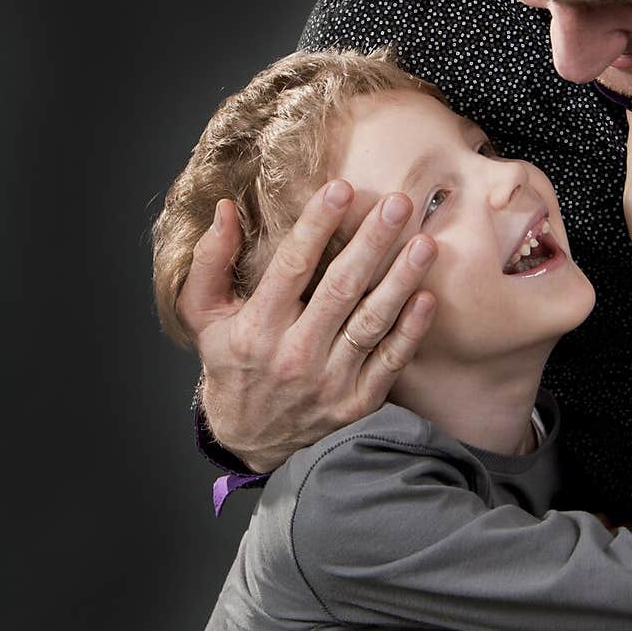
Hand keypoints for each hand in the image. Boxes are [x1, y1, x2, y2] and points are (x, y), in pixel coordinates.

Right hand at [177, 181, 437, 471]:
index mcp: (256, 329)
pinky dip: (411, 331)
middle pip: (340, 289)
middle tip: (399, 204)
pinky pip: (390, 362)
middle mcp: (294, 356)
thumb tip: (223, 211)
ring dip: (400, 281)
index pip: (291, 267)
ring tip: (424, 244)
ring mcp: (329, 382)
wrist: (252, 442)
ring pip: (371, 324)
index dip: (316, 225)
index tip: (341, 188)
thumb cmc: (232, 366)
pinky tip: (427, 297)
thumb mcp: (204, 317)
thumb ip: (209, 263)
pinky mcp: (357, 403)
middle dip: (372, 243)